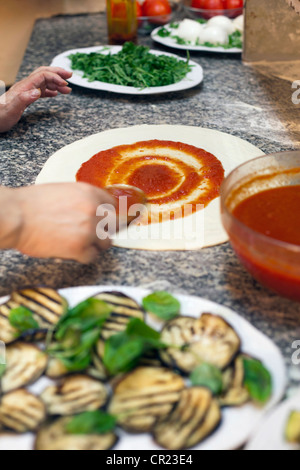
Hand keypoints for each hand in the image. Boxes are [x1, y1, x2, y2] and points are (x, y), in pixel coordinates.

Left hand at [0, 66, 71, 132]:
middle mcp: (26, 87)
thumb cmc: (1, 117)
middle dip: (57, 73)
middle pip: (44, 73)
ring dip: (56, 83)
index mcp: (24, 87)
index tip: (65, 84)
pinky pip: (40, 90)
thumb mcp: (11, 110)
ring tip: (67, 89)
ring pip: (44, 82)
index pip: (42, 75)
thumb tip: (37, 92)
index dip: (55, 78)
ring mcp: (26, 91)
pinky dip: (50, 90)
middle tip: (70, 75)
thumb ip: (23, 100)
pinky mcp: (26, 97)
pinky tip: (55, 94)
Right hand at [0, 183, 116, 263]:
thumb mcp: (62, 190)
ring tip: (80, 244)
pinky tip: (71, 251)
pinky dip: (82, 256)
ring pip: (106, 242)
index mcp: (89, 193)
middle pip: (114, 224)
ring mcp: (89, 230)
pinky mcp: (81, 248)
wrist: (16, 216)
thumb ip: (81, 199)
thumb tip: (91, 208)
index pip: (112, 204)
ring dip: (95, 244)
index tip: (104, 220)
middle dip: (105, 229)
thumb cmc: (31, 204)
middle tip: (94, 234)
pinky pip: (92, 256)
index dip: (107, 214)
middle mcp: (94, 210)